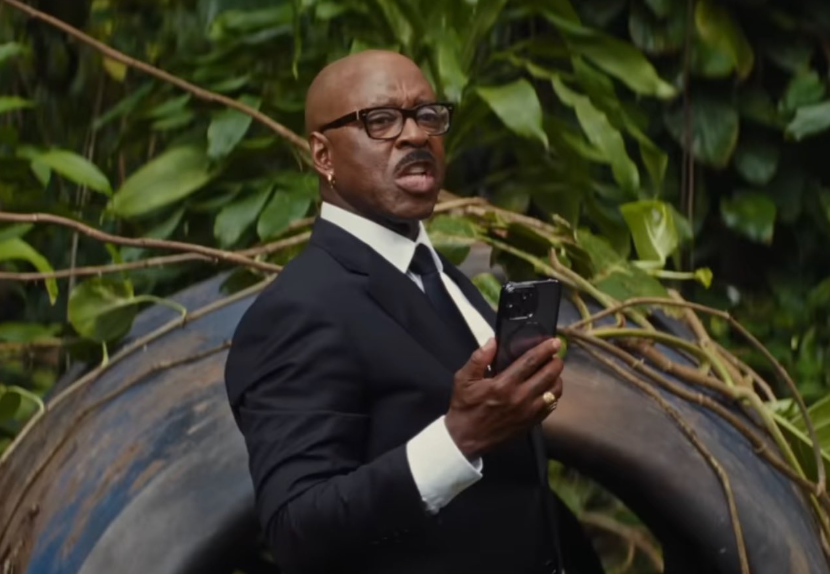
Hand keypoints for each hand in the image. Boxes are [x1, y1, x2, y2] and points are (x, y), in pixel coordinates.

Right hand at [445, 337, 563, 459]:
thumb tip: (493, 341)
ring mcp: (528, 412)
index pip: (530, 362)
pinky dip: (553, 394)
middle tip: (556, 354)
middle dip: (555, 362)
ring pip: (554, 391)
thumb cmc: (465, 406)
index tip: (554, 341)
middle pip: (548, 375)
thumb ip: (479, 358)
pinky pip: (551, 406)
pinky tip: (548, 389)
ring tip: (553, 371)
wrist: (466, 438)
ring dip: (557, 378)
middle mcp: (520, 397)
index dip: (544, 350)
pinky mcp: (531, 422)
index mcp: (504, 384)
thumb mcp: (463, 379)